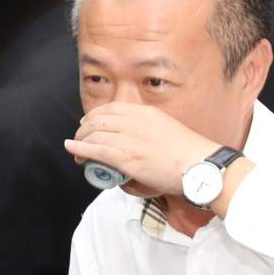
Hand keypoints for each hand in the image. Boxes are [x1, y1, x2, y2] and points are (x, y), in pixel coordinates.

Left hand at [65, 103, 218, 195]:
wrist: (200, 166)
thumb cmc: (189, 155)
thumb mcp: (167, 130)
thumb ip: (150, 131)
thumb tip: (138, 142)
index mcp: (147, 114)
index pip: (112, 108)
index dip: (95, 115)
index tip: (89, 122)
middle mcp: (136, 122)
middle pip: (99, 120)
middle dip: (84, 128)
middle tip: (80, 137)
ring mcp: (131, 139)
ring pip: (95, 134)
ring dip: (80, 141)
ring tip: (76, 149)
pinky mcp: (127, 158)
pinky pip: (97, 150)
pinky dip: (80, 148)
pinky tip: (72, 149)